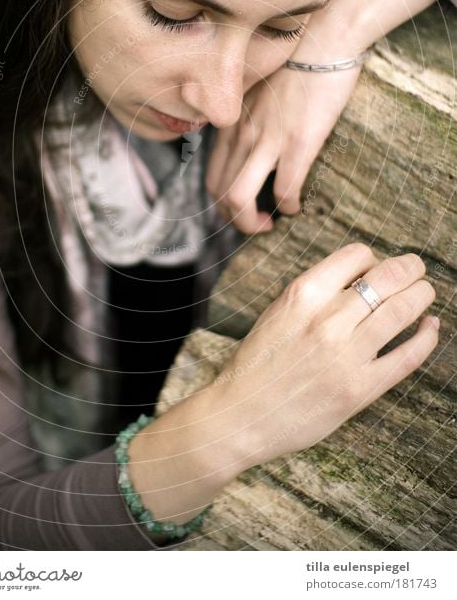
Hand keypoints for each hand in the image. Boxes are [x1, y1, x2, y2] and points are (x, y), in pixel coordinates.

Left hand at [206, 60, 360, 229]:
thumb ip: (247, 114)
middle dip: (235, 219)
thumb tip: (250, 139)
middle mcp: (241, 134)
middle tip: (258, 223)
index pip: (213, 177)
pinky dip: (287, 207)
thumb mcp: (257, 88)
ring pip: (239, 200)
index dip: (223, 203)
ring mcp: (267, 139)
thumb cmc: (297, 61)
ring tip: (269, 224)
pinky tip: (297, 206)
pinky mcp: (297, 143)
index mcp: (232, 123)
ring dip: (251, 223)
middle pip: (220, 194)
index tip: (244, 208)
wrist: (324, 40)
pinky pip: (283, 191)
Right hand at [210, 243, 438, 468]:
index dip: (374, 258)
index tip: (377, 268)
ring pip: (402, 310)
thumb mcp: (278, 312)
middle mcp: (327, 319)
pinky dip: (426, 337)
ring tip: (426, 292)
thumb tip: (361, 277)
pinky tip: (430, 327)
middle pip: (388, 277)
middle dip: (410, 268)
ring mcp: (346, 354)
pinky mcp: (359, 389)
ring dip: (422, 295)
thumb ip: (315, 293)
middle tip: (416, 270)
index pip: (357, 255)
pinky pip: (407, 356)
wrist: (240, 415)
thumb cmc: (257, 363)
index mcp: (302, 294)